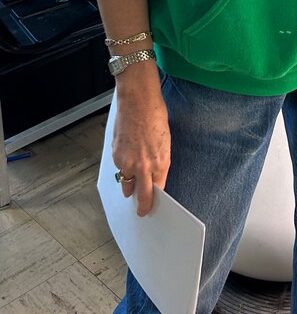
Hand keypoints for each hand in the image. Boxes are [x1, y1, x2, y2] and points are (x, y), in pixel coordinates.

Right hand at [112, 72, 170, 216]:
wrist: (138, 101)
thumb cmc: (155, 115)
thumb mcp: (165, 140)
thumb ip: (159, 160)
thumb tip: (154, 174)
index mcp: (161, 161)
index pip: (158, 189)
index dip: (155, 197)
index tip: (153, 204)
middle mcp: (144, 166)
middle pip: (142, 195)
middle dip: (142, 206)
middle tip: (142, 212)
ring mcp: (128, 162)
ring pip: (126, 184)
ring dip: (129, 186)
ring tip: (132, 185)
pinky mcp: (115, 156)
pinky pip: (119, 168)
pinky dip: (122, 167)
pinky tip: (127, 156)